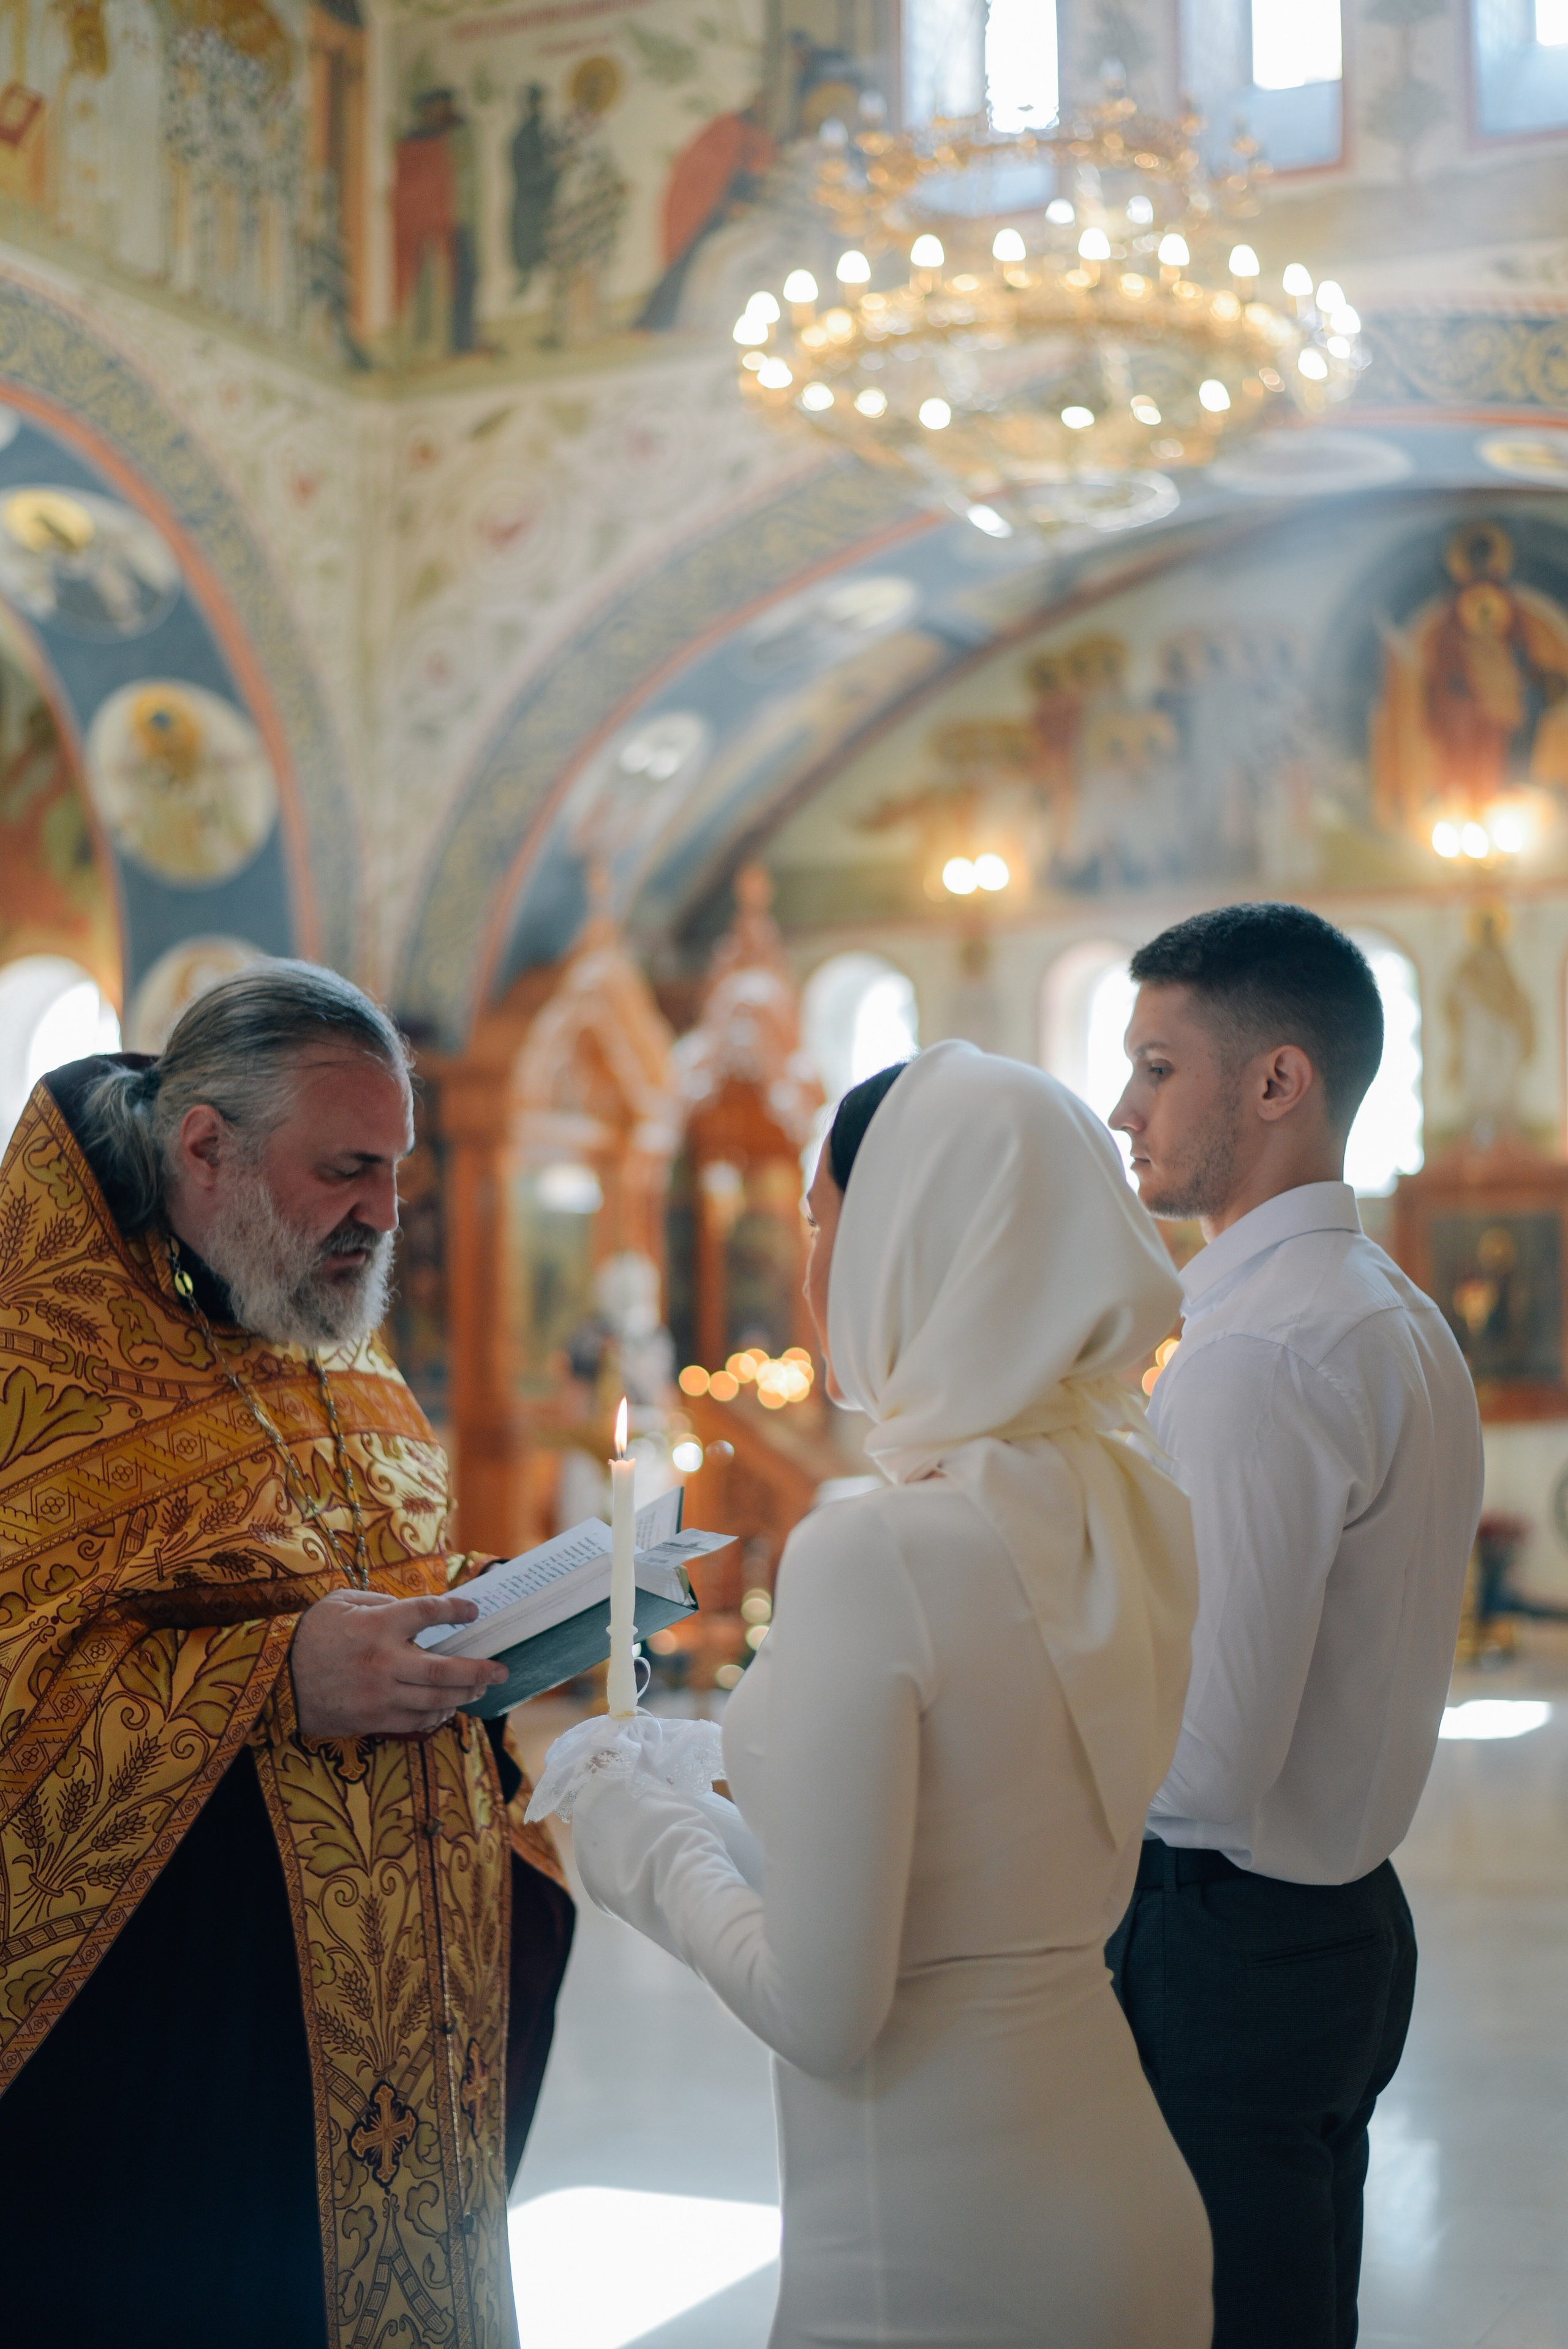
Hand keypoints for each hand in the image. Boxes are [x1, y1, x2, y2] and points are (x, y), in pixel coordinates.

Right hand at [290, 1589, 508, 1737]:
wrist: (275, 1680)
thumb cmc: (310, 1635)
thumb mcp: (341, 1603)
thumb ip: (381, 1603)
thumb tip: (416, 1611)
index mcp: (377, 1626)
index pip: (429, 1612)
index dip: (456, 1609)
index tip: (473, 1610)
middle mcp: (383, 1661)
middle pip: (445, 1669)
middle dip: (479, 1670)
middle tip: (501, 1670)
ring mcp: (379, 1695)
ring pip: (435, 1699)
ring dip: (464, 1695)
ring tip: (481, 1689)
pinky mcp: (371, 1719)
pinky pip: (415, 1721)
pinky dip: (437, 1714)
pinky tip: (448, 1706)